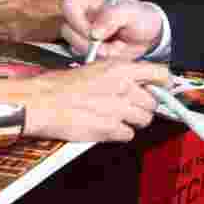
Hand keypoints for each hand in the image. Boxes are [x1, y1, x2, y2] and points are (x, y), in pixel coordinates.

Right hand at [22, 59, 170, 141]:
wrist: (40, 102)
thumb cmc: (59, 85)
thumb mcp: (93, 68)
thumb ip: (118, 75)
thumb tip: (134, 82)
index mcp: (120, 69)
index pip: (160, 74)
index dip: (163, 84)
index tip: (160, 89)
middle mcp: (123, 88)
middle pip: (153, 102)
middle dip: (144, 106)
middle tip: (130, 107)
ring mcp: (118, 109)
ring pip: (144, 119)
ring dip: (134, 121)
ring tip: (117, 117)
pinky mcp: (109, 129)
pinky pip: (128, 134)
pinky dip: (120, 133)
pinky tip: (107, 127)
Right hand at [61, 0, 162, 59]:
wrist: (150, 36)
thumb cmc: (142, 18)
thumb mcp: (133, 13)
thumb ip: (114, 16)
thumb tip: (94, 32)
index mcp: (91, 0)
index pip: (69, 7)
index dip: (77, 22)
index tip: (94, 34)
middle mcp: (84, 16)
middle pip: (68, 30)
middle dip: (90, 43)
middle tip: (112, 44)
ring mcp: (84, 32)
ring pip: (75, 47)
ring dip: (98, 52)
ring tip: (118, 46)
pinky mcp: (89, 48)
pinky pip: (86, 57)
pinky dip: (101, 59)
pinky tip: (115, 52)